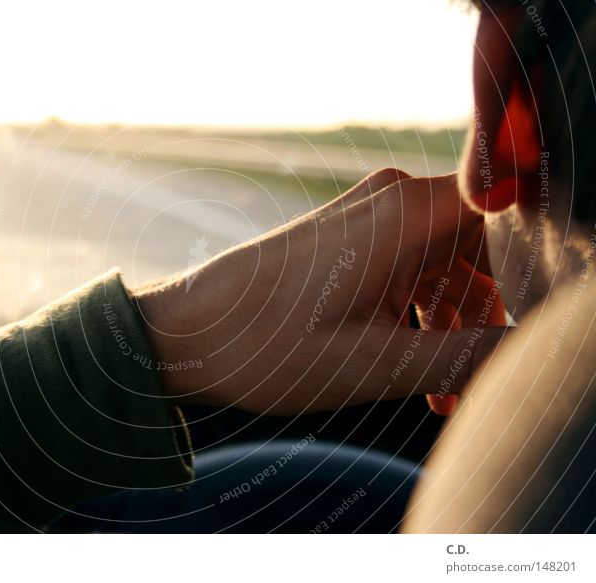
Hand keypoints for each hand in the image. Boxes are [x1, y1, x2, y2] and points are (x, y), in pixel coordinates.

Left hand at [134, 170, 506, 414]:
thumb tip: (526, 350)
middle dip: (490, 315)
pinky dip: (419, 317)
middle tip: (481, 379)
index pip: (506, 221)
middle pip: (479, 247)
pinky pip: (409, 271)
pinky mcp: (347, 244)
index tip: (524, 329)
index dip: (527, 274)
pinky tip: (413, 373)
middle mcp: (390, 202)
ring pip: (446, 265)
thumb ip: (462, 356)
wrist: (184, 334)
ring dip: (454, 327)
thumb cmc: (265, 347)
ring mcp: (366, 220)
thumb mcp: (373, 363)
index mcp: (404, 213)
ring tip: (444, 395)